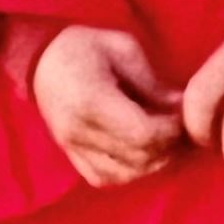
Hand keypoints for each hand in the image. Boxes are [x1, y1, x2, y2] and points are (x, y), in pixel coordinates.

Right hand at [32, 26, 184, 189]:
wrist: (42, 59)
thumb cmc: (86, 46)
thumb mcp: (123, 49)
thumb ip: (153, 83)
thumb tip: (181, 108)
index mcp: (91, 99)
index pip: (142, 133)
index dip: (170, 131)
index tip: (180, 117)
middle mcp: (78, 129)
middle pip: (137, 156)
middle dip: (167, 146)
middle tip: (179, 129)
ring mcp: (71, 146)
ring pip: (123, 173)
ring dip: (151, 162)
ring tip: (163, 141)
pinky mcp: (69, 154)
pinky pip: (104, 177)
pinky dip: (127, 171)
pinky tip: (139, 153)